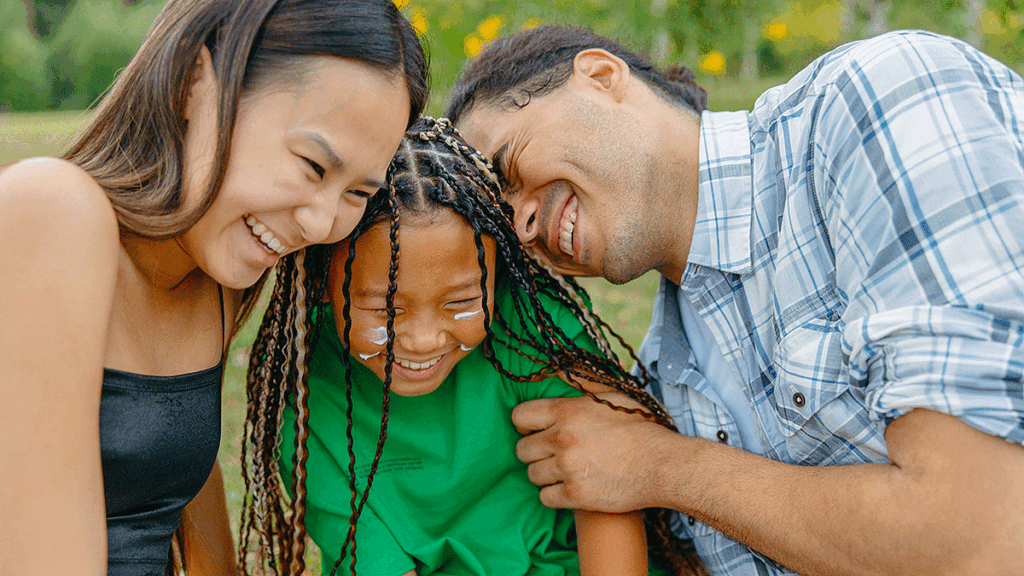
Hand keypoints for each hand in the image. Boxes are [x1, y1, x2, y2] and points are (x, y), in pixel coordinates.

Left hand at [511, 390, 678, 511]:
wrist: (663, 465)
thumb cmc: (641, 429)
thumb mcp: (612, 396)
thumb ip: (581, 384)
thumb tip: (557, 369)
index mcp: (568, 411)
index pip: (520, 416)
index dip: (524, 425)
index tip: (533, 431)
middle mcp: (563, 438)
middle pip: (522, 449)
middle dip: (535, 452)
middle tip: (553, 454)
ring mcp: (568, 468)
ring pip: (533, 474)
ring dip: (546, 474)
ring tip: (567, 471)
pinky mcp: (576, 494)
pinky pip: (545, 497)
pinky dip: (556, 495)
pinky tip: (571, 487)